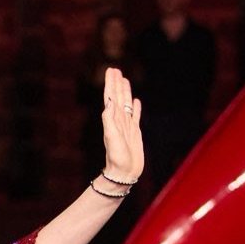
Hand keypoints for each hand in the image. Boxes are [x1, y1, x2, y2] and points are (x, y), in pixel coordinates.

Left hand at [99, 65, 142, 185]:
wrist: (123, 173)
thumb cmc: (117, 158)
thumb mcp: (112, 138)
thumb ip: (109, 120)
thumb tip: (109, 103)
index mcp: (113, 119)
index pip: (111, 97)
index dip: (111, 83)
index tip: (111, 71)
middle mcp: (119, 121)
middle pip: (117, 97)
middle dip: (116, 83)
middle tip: (115, 70)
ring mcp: (127, 126)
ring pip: (126, 104)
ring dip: (125, 92)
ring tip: (124, 80)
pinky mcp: (135, 133)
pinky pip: (135, 116)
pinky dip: (135, 108)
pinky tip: (136, 101)